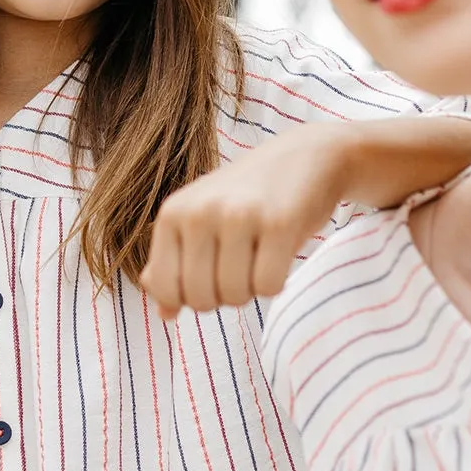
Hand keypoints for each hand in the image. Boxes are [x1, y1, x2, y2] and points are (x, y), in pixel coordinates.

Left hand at [140, 123, 349, 318]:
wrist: (307, 157)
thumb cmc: (248, 198)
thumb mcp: (200, 222)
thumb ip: (174, 265)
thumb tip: (163, 314)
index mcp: (173, 213)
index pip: (166, 289)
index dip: (190, 298)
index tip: (210, 278)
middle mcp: (200, 211)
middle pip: (201, 299)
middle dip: (224, 297)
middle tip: (241, 269)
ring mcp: (239, 215)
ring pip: (235, 296)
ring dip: (252, 290)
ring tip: (260, 259)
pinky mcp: (279, 223)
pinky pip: (269, 286)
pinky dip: (277, 283)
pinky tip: (279, 256)